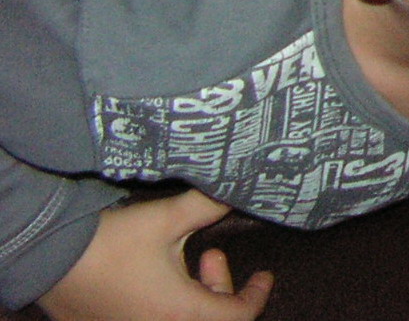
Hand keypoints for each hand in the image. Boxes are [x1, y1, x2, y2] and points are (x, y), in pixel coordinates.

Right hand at [38, 189, 272, 320]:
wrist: (54, 258)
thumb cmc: (114, 242)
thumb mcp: (168, 218)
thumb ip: (208, 205)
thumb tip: (236, 190)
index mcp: (181, 313)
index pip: (237, 316)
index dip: (256, 295)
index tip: (264, 275)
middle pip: (211, 320)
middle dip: (221, 286)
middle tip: (210, 254)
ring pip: (184, 320)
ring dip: (195, 292)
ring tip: (185, 258)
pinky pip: (157, 319)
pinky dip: (171, 301)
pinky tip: (158, 272)